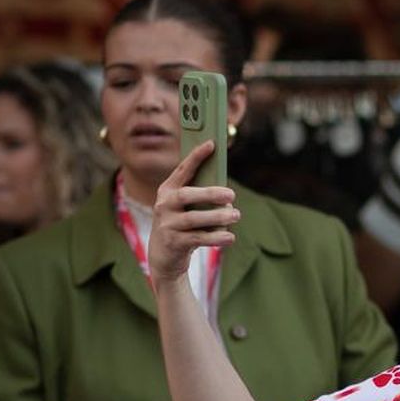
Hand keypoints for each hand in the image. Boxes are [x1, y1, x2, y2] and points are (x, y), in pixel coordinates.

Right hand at [149, 141, 238, 285]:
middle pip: (186, 195)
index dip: (196, 157)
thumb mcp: (186, 208)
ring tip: (236, 215)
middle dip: (210, 193)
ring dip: (217, 217)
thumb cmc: (182, 225)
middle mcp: (164, 205)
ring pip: (193, 219)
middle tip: (232, 194)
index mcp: (167, 191)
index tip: (211, 144)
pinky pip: (198, 238)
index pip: (182, 170)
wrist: (164, 256)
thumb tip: (227, 194)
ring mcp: (167, 225)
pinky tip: (230, 237)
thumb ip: (201, 197)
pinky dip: (216, 237)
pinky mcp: (174, 243)